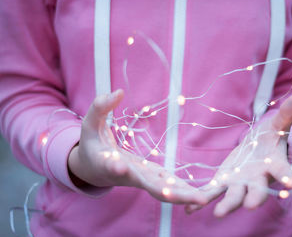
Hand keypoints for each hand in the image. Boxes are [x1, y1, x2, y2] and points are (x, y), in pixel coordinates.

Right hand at [68, 89, 206, 204]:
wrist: (94, 169)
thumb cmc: (91, 144)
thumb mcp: (89, 124)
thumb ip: (100, 107)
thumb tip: (118, 92)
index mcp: (107, 162)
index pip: (111, 165)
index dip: (114, 166)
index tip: (119, 166)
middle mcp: (128, 176)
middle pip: (147, 186)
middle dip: (166, 192)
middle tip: (182, 198)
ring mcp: (142, 180)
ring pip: (163, 191)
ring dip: (181, 196)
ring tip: (202, 199)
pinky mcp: (152, 178)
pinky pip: (169, 186)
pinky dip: (184, 192)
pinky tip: (200, 196)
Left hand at [185, 94, 291, 216]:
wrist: (257, 150)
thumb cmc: (270, 138)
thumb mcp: (278, 125)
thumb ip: (287, 114)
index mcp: (274, 166)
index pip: (283, 171)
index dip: (287, 177)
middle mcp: (258, 179)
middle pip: (257, 191)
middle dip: (253, 198)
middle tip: (250, 205)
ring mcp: (240, 183)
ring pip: (234, 196)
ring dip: (226, 205)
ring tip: (218, 213)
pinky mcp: (224, 182)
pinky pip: (213, 192)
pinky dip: (202, 200)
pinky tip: (190, 209)